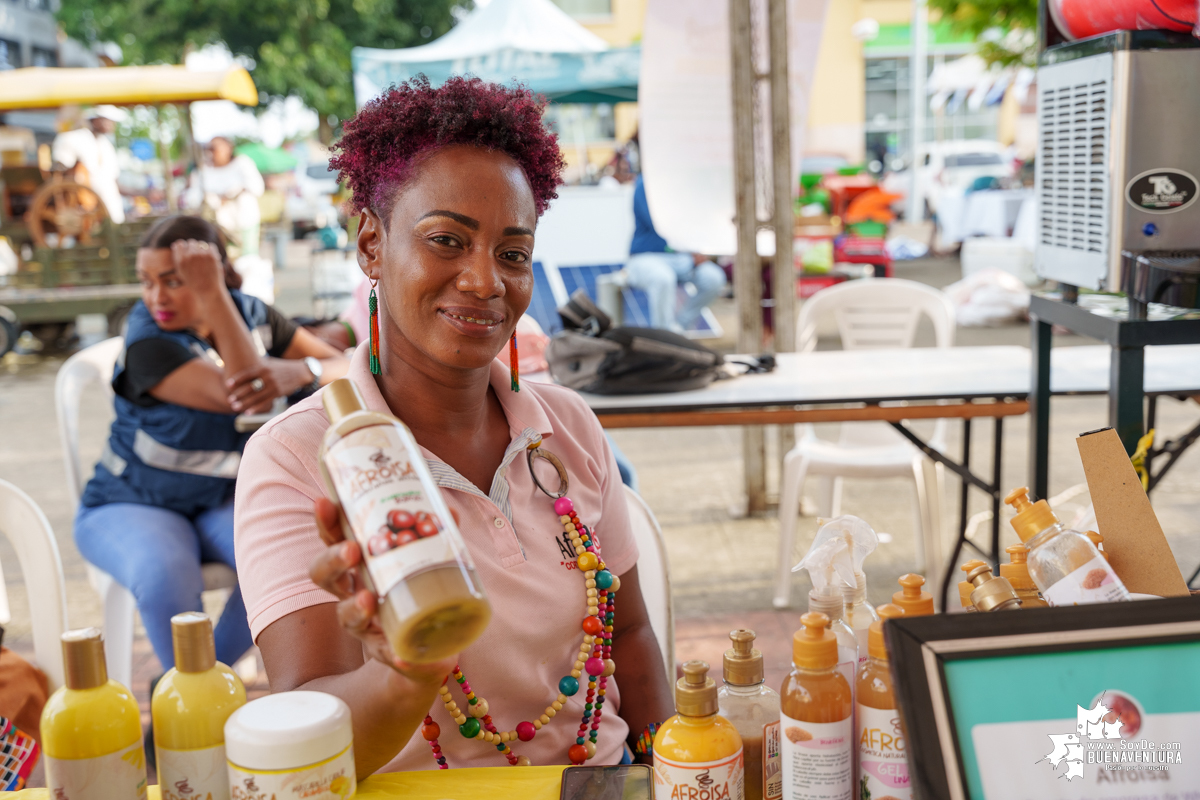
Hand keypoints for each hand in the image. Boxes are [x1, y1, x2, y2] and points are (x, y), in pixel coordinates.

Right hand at [171, 239, 225, 296]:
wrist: (209, 290)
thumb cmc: (194, 282)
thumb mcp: (181, 272)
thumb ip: (177, 258)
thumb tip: (175, 244)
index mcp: (180, 260)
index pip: (180, 244)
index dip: (184, 247)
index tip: (188, 252)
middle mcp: (189, 256)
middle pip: (191, 242)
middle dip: (194, 248)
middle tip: (198, 258)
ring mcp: (201, 255)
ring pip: (201, 244)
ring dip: (203, 250)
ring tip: (205, 261)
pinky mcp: (211, 255)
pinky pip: (211, 246)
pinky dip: (211, 251)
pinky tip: (211, 259)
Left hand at [226, 358, 312, 412]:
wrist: (300, 372)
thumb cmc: (281, 367)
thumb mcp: (269, 363)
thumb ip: (257, 367)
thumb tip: (240, 366)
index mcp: (264, 367)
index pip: (247, 373)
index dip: (237, 379)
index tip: (228, 384)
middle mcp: (268, 376)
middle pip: (250, 386)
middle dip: (238, 394)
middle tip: (229, 399)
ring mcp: (273, 385)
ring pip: (256, 396)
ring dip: (244, 403)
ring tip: (235, 407)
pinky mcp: (278, 393)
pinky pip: (265, 402)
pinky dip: (256, 408)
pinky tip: (248, 412)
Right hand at [309, 498, 457, 680]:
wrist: (428, 646)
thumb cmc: (417, 589)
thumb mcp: (428, 557)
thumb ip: (437, 533)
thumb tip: (447, 511)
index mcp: (357, 563)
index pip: (333, 538)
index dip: (326, 521)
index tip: (326, 502)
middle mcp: (352, 593)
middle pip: (323, 575)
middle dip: (332, 560)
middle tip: (351, 550)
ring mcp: (365, 624)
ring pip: (345, 616)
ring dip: (353, 607)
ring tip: (367, 600)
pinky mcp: (386, 652)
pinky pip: (385, 655)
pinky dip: (394, 656)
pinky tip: (402, 657)